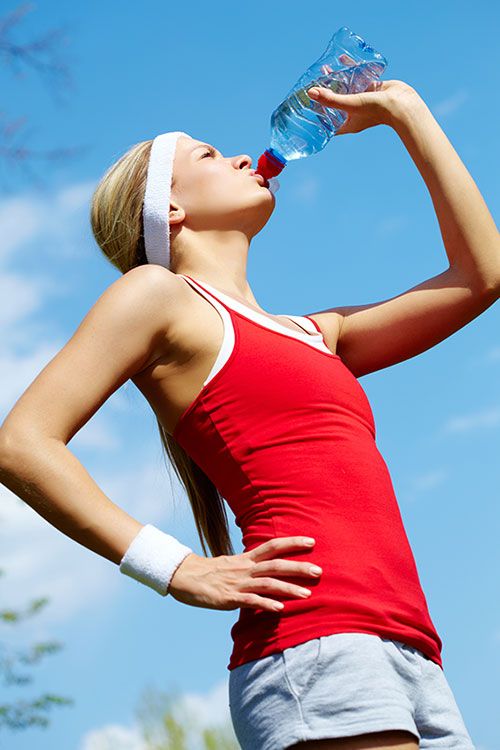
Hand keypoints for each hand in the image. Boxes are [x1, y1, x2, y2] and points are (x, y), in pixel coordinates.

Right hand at [167, 536, 321, 611]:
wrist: (184, 577)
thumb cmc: (211, 573)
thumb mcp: (234, 565)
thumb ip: (252, 567)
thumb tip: (270, 570)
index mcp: (247, 559)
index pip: (272, 546)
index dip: (292, 542)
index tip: (312, 541)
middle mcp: (245, 568)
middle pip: (276, 564)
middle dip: (298, 567)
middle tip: (319, 571)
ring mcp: (238, 583)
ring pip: (267, 583)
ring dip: (288, 588)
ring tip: (307, 595)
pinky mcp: (229, 598)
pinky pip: (250, 601)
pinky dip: (266, 604)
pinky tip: (280, 610)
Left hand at [307, 79, 423, 134]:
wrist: (402, 104)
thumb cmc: (376, 110)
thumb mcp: (350, 104)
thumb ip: (331, 99)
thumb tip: (310, 92)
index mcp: (348, 124)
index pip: (328, 124)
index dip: (317, 117)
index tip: (307, 109)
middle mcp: (354, 113)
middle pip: (335, 104)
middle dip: (324, 94)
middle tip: (313, 84)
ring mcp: (362, 101)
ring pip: (345, 90)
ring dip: (336, 80)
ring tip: (325, 70)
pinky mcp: (371, 89)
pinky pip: (357, 79)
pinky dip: (350, 71)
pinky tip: (343, 61)